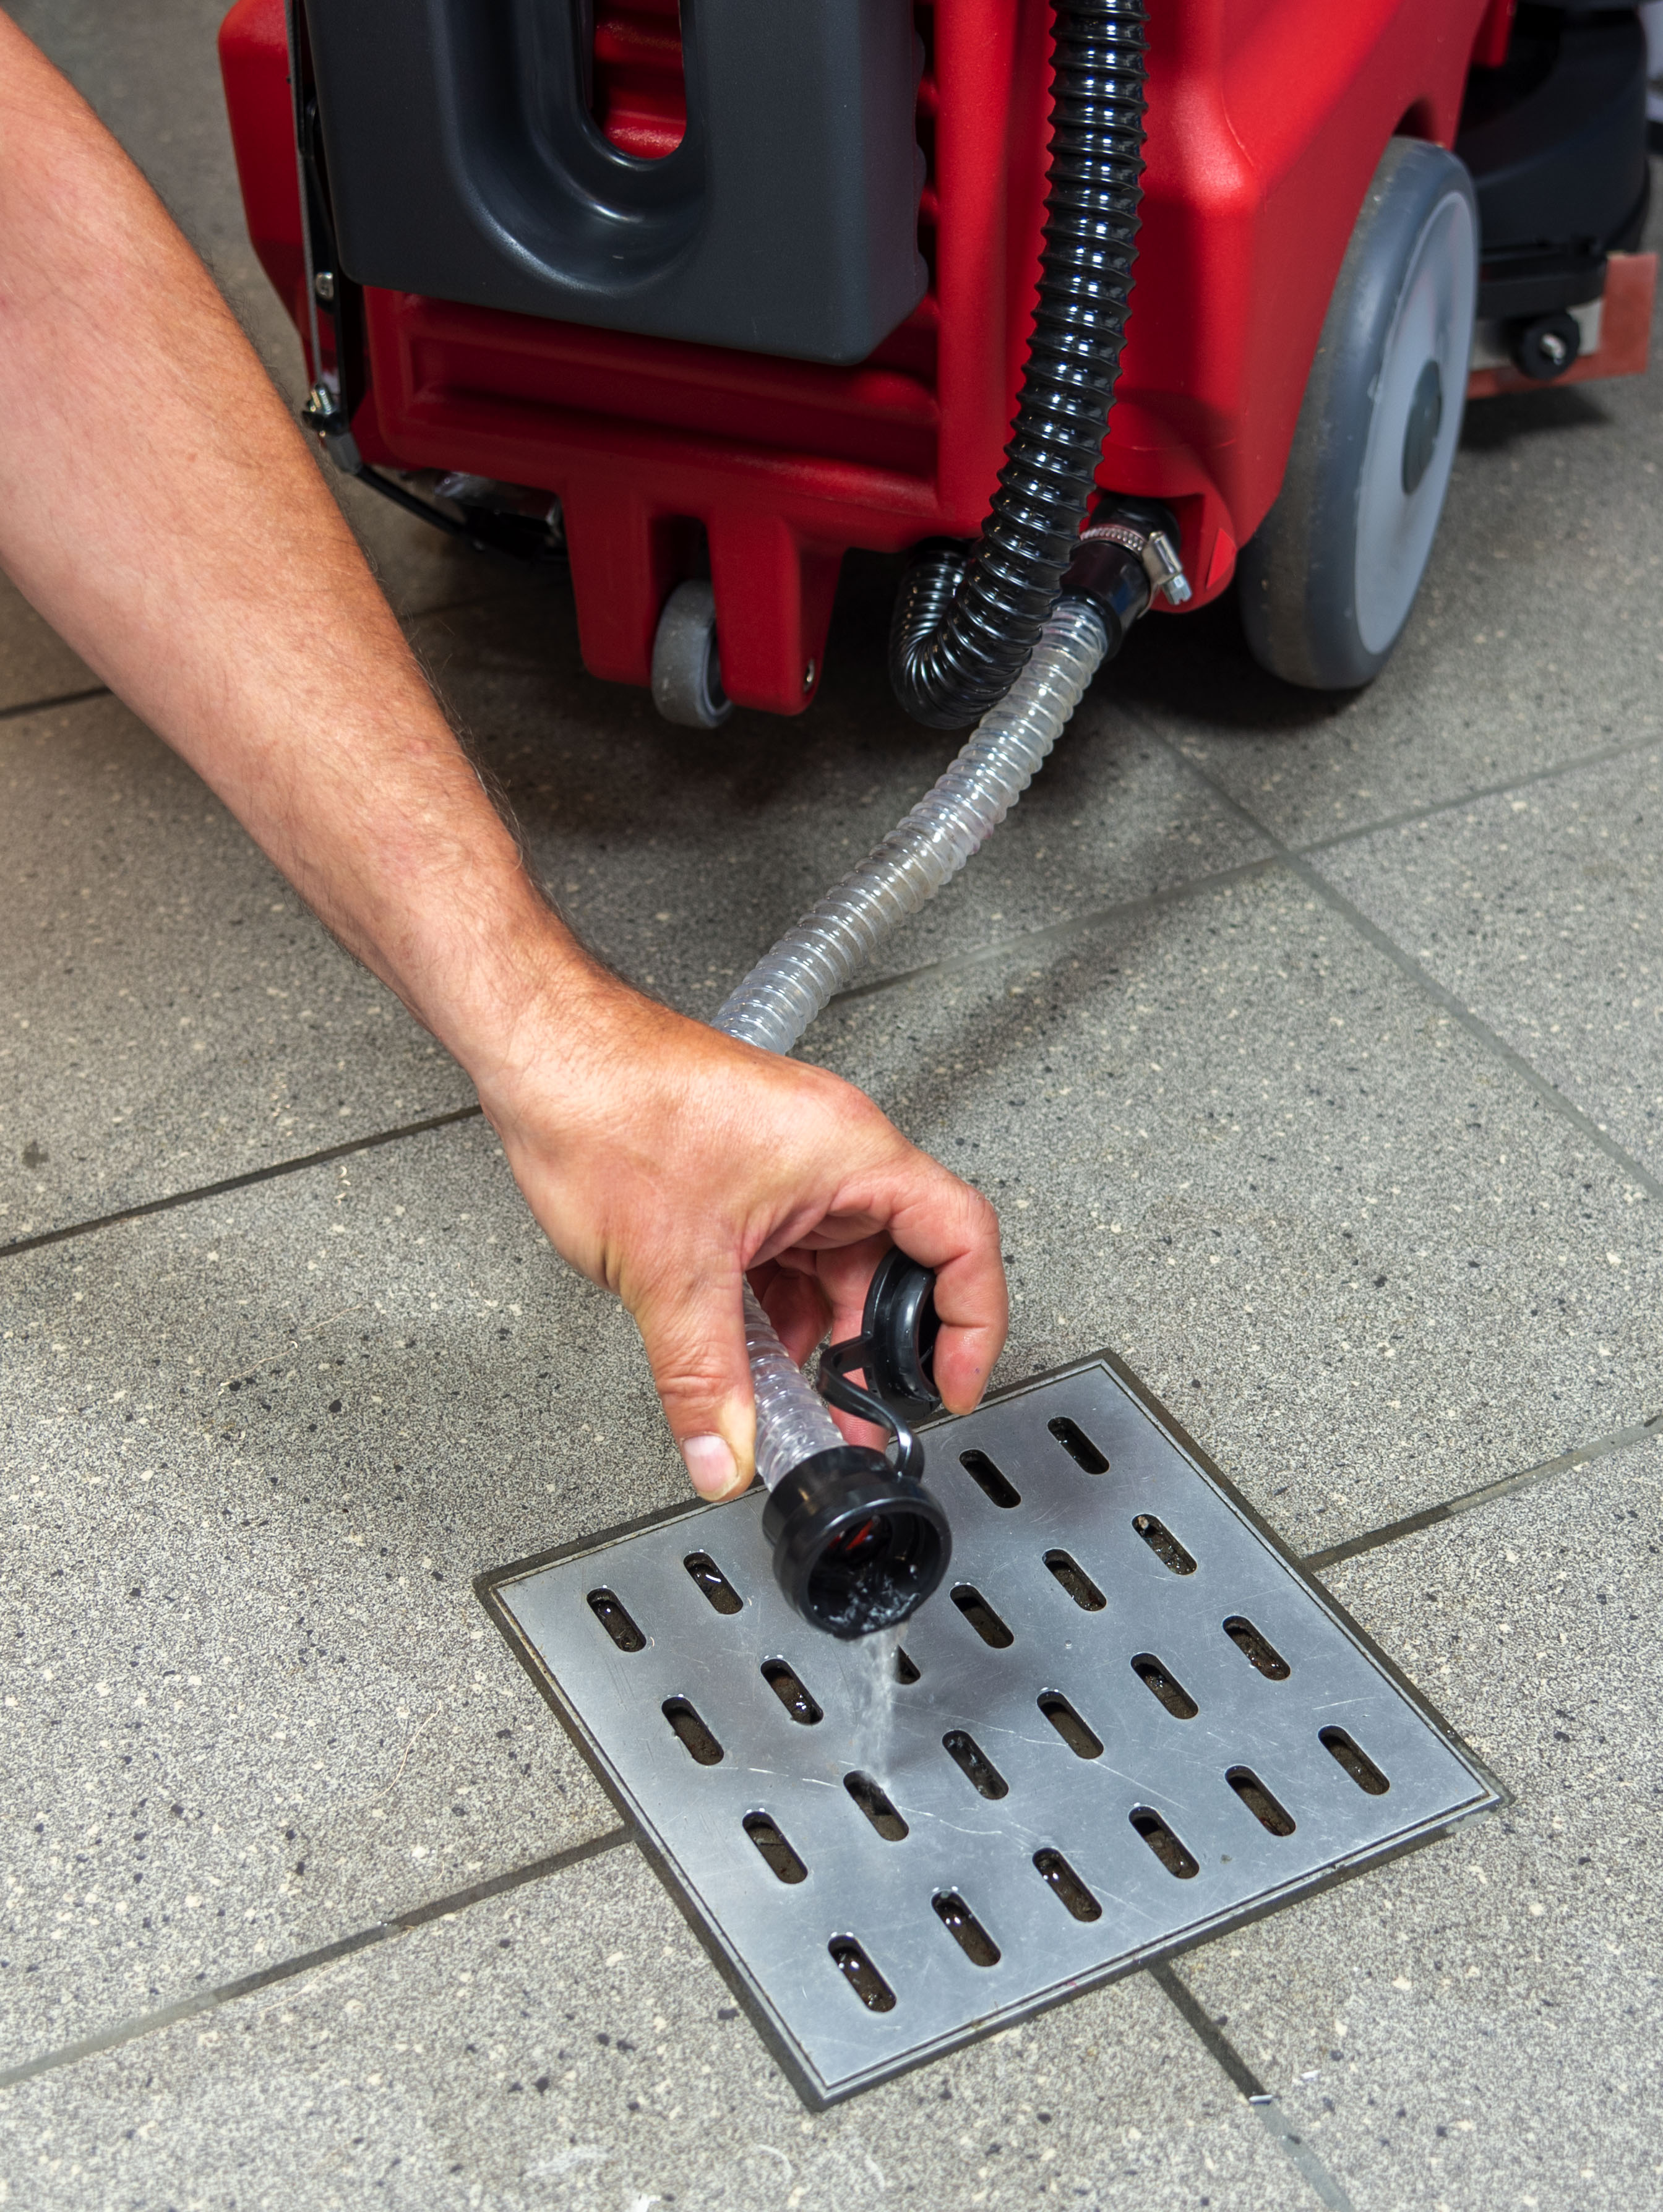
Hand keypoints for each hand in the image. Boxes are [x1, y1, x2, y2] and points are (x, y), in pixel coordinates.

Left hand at [473, 968, 1007, 1498]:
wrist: (542, 1051)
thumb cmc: (610, 1101)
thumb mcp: (671, 1271)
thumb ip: (704, 1379)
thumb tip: (725, 1455)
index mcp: (849, 1152)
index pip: (960, 1239)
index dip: (972, 1322)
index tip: (952, 1385)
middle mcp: (831, 1153)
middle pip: (895, 1266)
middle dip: (874, 1351)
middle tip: (858, 1418)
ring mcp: (788, 1165)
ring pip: (832, 1270)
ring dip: (814, 1337)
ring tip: (790, 1400)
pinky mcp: (746, 1180)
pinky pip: (785, 1259)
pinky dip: (772, 1312)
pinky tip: (744, 1356)